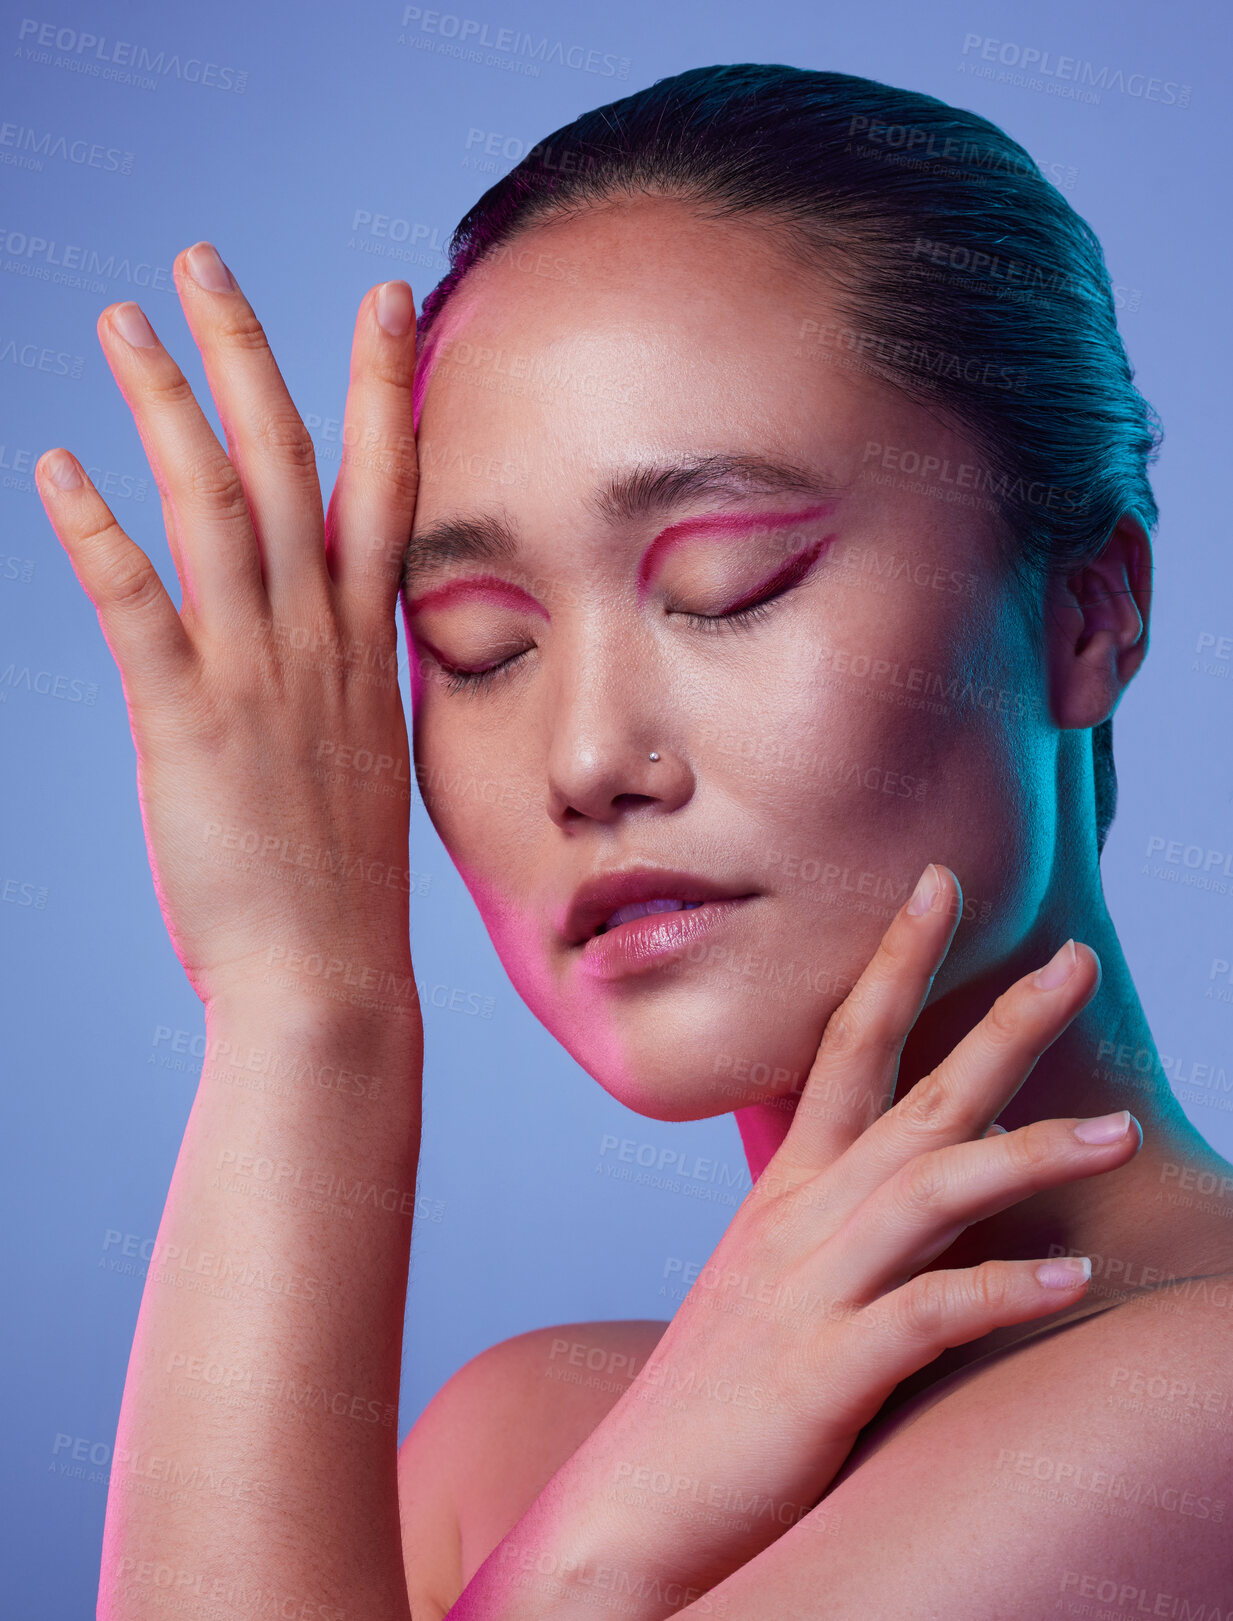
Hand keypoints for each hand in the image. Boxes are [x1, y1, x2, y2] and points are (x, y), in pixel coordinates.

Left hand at [36, 245, 420, 1016]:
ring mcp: (260, 676)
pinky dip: (95, 530)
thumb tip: (322, 639)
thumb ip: (341, 680)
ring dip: (168, 404)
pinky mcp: (189, 720)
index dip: (384, 382)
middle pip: (290, 463)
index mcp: (366, 648)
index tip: (386, 297)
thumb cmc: (342, 886)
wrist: (328, 981)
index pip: (389, 484)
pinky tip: (53, 466)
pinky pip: (140, 604)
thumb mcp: (363, 760)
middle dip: (250, 351)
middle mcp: (322, 642)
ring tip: (122, 323)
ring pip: (216, 507)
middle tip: (203, 261)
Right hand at [486, 863, 1138, 1611]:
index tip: (939, 887)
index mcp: (789, 1193)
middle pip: (909, 1096)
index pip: (844, 1046)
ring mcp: (809, 1293)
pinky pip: (924, 1317)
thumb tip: (913, 1171)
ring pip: (928, 1193)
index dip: (894, 963)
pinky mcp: (820, 1375)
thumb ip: (835, 1218)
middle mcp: (801, 1222)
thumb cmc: (716, 1392)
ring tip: (1116, 1132)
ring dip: (1028, 1153)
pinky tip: (1072, 1279)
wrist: (630, 1503)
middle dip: (997, 1023)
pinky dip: (999, 1292)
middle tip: (1074, 958)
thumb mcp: (771, 1279)